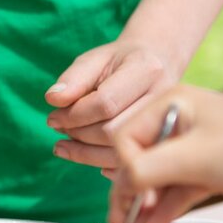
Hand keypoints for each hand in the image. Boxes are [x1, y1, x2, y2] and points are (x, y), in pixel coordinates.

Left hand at [45, 39, 179, 169]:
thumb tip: (53, 99)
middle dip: (79, 134)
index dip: (74, 115)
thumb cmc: (121, 61)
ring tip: (65, 143)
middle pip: (114, 131)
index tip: (52, 117)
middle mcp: (164, 99)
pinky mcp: (164, 143)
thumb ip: (74, 78)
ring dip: (85, 152)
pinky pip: (130, 162)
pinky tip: (83, 154)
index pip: (105, 103)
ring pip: (122, 152)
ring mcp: (169, 124)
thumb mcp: (95, 59)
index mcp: (146, 70)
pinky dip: (101, 162)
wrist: (159, 64)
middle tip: (59, 129)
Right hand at [109, 85, 222, 222]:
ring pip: (158, 177)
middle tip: (124, 220)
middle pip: (139, 157)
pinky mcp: (209, 168)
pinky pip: (177, 188)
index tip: (133, 199)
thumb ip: (146, 170)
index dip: (125, 170)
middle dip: (131, 190)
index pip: (126, 137)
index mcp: (170, 103)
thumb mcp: (192, 157)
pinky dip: (165, 206)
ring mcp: (195, 146)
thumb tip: (119, 188)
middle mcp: (178, 121)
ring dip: (147, 204)